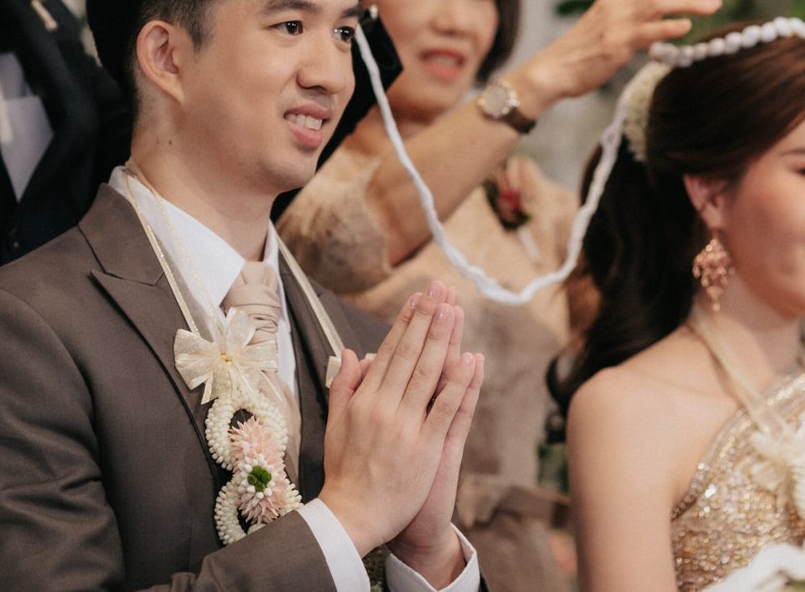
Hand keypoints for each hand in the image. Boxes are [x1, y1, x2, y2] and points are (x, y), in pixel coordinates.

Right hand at [320, 281, 480, 555]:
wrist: (352, 516)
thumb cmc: (343, 472)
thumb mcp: (335, 425)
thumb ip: (344, 387)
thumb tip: (352, 353)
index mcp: (363, 400)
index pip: (389, 352)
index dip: (406, 322)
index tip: (418, 298)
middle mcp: (383, 407)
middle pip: (409, 355)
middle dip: (426, 319)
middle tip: (440, 289)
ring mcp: (406, 427)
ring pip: (427, 374)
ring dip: (442, 339)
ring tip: (453, 310)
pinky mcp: (426, 448)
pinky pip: (445, 410)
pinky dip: (457, 384)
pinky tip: (470, 360)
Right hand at [511, 0, 721, 113]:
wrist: (552, 71)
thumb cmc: (580, 56)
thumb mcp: (605, 30)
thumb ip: (630, 22)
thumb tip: (659, 22)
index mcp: (613, 0)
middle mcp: (615, 5)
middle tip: (714, 1)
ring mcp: (615, 23)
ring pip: (658, 1)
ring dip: (688, 2)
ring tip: (710, 8)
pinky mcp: (615, 44)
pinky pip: (647, 31)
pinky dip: (669, 27)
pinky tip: (686, 27)